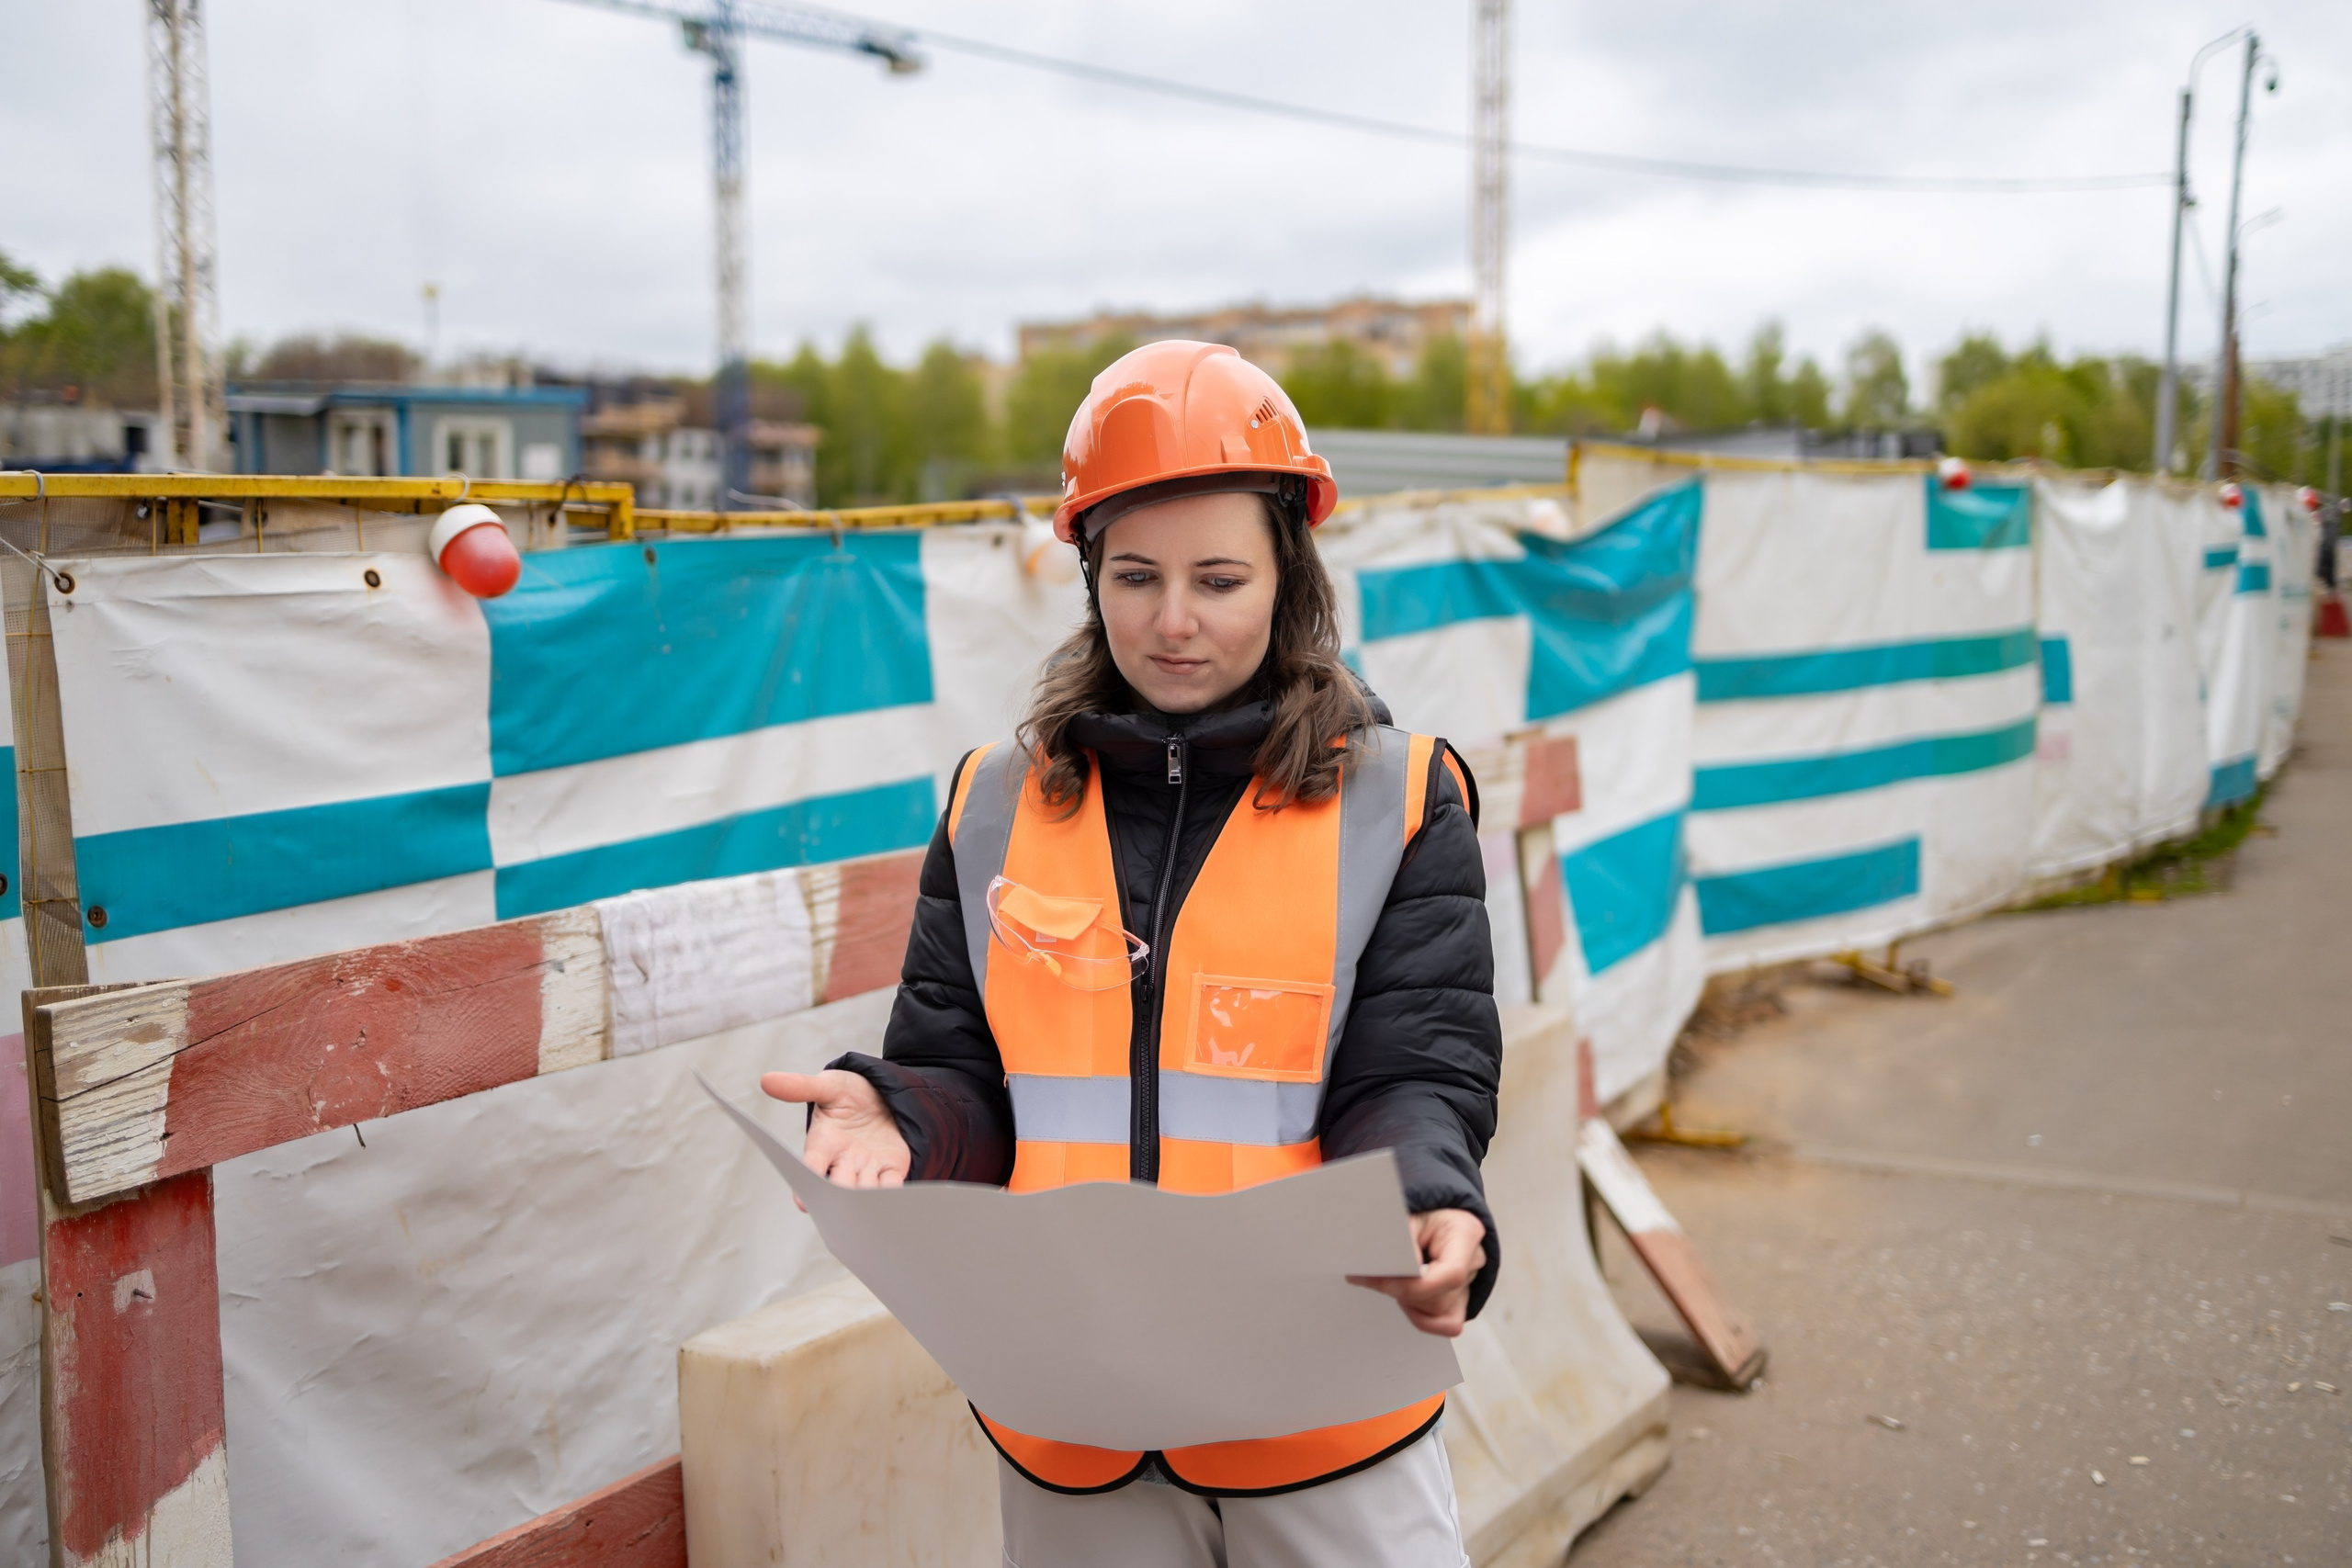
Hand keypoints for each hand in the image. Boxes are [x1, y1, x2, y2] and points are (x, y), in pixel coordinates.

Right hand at [759, 1070, 912, 1208]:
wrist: (884, 1094)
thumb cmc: (851, 1093)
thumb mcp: (828, 1085)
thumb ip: (801, 1086)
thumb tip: (767, 1080)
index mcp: (824, 1143)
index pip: (811, 1165)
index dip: (807, 1181)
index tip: (804, 1200)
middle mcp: (843, 1160)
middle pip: (838, 1185)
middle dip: (840, 1196)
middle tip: (843, 1206)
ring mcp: (867, 1166)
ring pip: (863, 1190)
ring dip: (865, 1199)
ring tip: (868, 1205)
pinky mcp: (891, 1167)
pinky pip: (890, 1184)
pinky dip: (891, 1192)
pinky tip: (893, 1198)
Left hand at [1348, 1209, 1486, 1337]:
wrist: (1431, 1219)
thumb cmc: (1421, 1215)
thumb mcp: (1408, 1216)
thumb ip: (1402, 1241)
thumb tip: (1395, 1271)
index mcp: (1465, 1232)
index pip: (1452, 1273)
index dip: (1416, 1285)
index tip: (1384, 1281)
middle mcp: (1474, 1260)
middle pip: (1441, 1297)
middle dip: (1404, 1291)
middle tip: (1375, 1277)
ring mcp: (1471, 1283)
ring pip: (1439, 1312)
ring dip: (1408, 1301)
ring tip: (1392, 1279)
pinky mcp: (1461, 1301)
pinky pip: (1447, 1324)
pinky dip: (1422, 1317)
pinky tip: (1405, 1299)